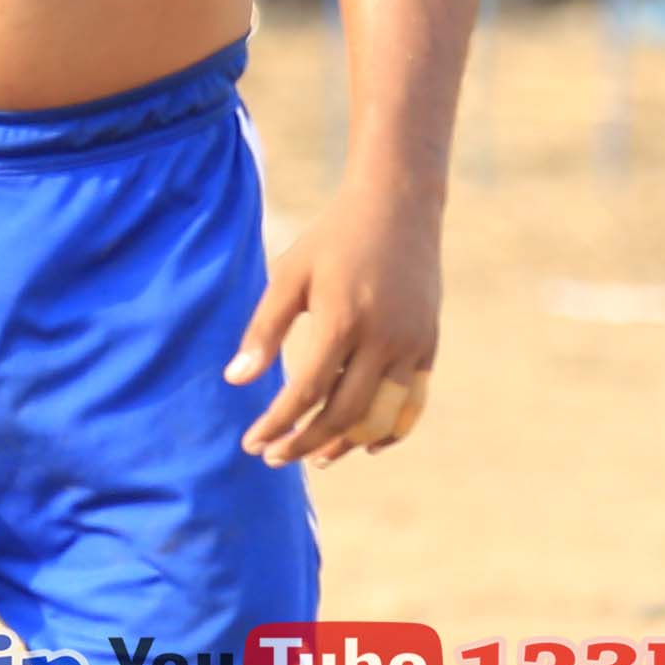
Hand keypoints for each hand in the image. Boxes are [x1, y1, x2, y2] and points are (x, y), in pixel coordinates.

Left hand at [225, 183, 442, 467]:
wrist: (398, 207)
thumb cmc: (332, 240)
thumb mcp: (290, 276)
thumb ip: (264, 329)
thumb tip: (235, 381)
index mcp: (343, 318)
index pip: (307, 392)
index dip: (277, 424)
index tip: (252, 443)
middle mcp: (383, 338)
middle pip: (344, 415)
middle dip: (306, 443)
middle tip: (275, 457)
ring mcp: (412, 345)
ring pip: (381, 418)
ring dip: (346, 445)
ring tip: (316, 456)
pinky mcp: (429, 346)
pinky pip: (413, 404)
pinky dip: (391, 432)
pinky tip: (365, 445)